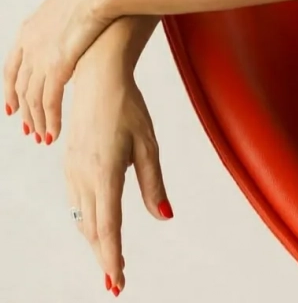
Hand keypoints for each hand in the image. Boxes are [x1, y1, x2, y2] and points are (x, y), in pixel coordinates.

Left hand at [4, 0, 115, 142]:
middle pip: (20, 86)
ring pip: (32, 99)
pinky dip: (50, 120)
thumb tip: (79, 31)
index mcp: (29, 29)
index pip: (11, 67)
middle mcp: (29, 45)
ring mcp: (41, 56)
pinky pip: (49, 102)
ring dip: (37, 121)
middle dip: (24, 111)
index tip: (12, 107)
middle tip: (30, 129)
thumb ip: (68, 24)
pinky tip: (54, 133)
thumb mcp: (73, 6)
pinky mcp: (57, 66)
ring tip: (44, 137)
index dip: (10, 89)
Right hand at [64, 57, 173, 295]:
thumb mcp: (148, 144)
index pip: (108, 228)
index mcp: (104, 174)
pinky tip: (96, 226)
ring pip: (82, 218)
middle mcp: (83, 177)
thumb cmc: (127, 107)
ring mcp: (72, 171)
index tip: (118, 283)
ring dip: (95, 240)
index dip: (112, 258)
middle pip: (93, 229)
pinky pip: (76, 202)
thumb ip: (153, 182)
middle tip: (116, 282)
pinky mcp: (69, 164)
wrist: (97, 78)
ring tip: (109, 259)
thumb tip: (164, 215)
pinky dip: (86, 221)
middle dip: (104, 256)